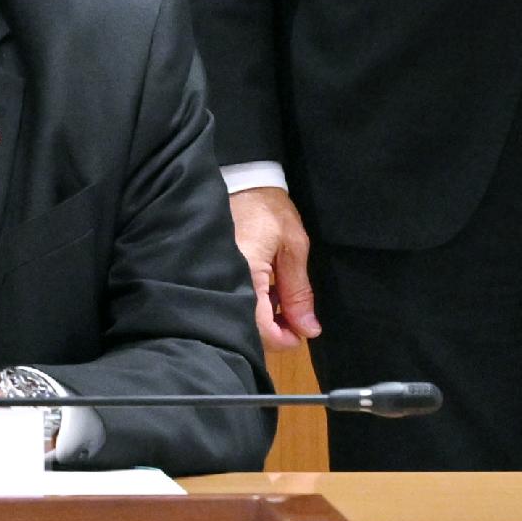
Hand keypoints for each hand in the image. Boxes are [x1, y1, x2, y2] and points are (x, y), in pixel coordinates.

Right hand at [230, 185, 319, 347]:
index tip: (301, 333)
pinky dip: (251, 303)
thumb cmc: (270, 210)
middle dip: (273, 329)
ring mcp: (216, 276)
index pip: (261, 328)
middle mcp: (225, 279)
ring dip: (263, 316)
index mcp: (246, 274)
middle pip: (248, 327)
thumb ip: (299, 292)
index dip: (284, 339)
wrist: (241, 182)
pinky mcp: (213, 271)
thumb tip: (308, 330)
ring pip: (240, 315)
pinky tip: (264, 291)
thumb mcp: (294, 248)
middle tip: (292, 316)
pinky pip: (232, 299)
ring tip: (280, 298)